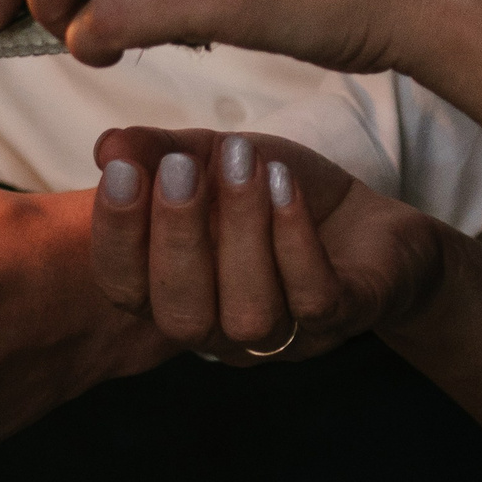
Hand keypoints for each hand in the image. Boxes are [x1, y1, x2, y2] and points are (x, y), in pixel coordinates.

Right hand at [92, 126, 448, 360]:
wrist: (373, 221)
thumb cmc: (280, 195)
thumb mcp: (213, 158)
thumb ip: (159, 152)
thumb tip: (108, 148)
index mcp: (176, 294)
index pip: (125, 289)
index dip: (116, 237)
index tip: (120, 170)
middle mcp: (222, 330)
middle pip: (180, 316)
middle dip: (176, 237)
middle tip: (182, 168)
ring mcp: (285, 334)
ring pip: (248, 313)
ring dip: (242, 232)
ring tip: (246, 163)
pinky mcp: (344, 318)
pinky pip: (313, 299)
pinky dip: (295, 240)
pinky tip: (285, 185)